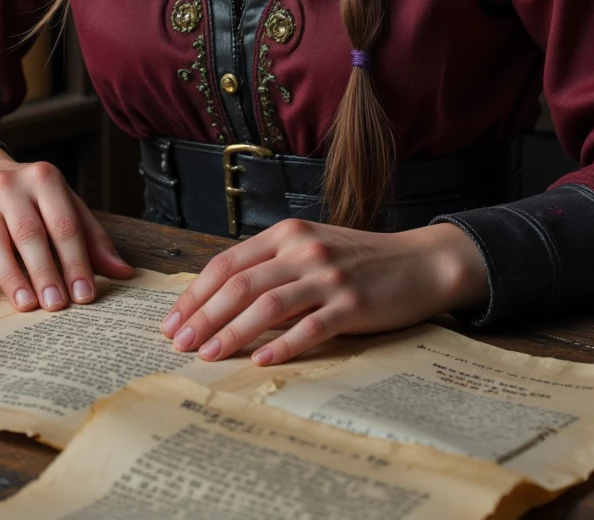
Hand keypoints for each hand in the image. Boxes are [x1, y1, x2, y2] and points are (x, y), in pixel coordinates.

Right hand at [0, 137, 133, 311]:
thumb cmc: (33, 202)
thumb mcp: (65, 207)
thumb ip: (93, 239)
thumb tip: (124, 273)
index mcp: (44, 178)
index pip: (63, 224)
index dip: (75, 261)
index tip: (85, 295)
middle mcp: (8, 185)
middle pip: (29, 234)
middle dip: (45, 272)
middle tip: (57, 306)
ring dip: (13, 278)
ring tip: (27, 306)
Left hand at [159, 218, 488, 367]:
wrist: (420, 263)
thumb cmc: (359, 260)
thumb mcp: (311, 250)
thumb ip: (272, 266)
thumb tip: (220, 300)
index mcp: (288, 234)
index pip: (228, 263)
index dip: (196, 293)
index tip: (173, 320)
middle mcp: (304, 250)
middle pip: (241, 285)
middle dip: (204, 316)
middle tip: (179, 344)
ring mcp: (328, 277)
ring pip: (267, 306)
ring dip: (232, 333)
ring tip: (208, 356)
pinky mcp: (352, 306)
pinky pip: (309, 328)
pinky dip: (282, 345)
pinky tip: (261, 359)